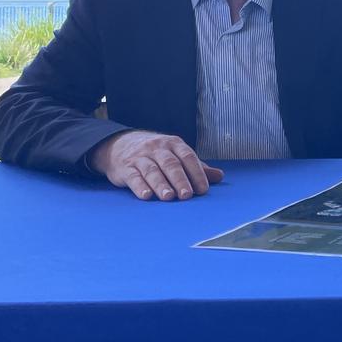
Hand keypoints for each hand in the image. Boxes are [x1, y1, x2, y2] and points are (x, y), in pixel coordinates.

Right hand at [89, 130, 223, 200]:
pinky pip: (133, 176)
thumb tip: (219, 176)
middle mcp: (157, 148)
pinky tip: (146, 195)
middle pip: (171, 164)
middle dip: (180, 180)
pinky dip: (140, 186)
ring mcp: (140, 157)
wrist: (121, 144)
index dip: (196, 173)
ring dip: (161, 184)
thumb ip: (196, 166)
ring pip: (152, 170)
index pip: (188, 157)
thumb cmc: (157, 153)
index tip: (203, 189)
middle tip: (187, 195)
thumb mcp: (177, 154)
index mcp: (174, 144)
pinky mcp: (126, 168)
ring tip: (169, 197)